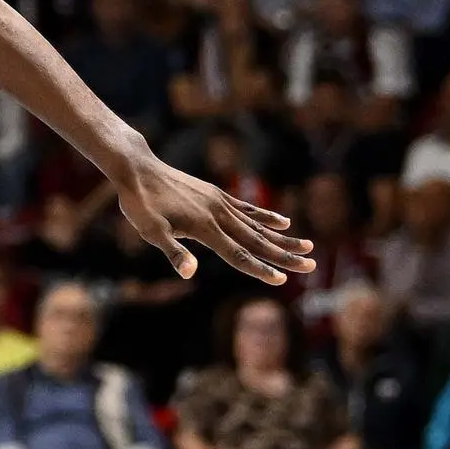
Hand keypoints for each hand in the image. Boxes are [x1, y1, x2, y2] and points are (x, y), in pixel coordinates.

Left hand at [112, 152, 311, 284]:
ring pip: (257, 225)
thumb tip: (190, 273)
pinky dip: (266, 217)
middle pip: (257, 240)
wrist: (137, 168)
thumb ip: (174, 252)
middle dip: (284, 255)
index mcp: (205, 227)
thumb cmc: (139, 204)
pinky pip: (247, 208)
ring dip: (283, 238)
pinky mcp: (216, 194)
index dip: (259, 269)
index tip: (282, 280)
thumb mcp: (150, 231)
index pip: (238, 254)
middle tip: (311, 266)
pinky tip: (284, 221)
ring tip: (308, 246)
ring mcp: (219, 202)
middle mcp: (218, 214)